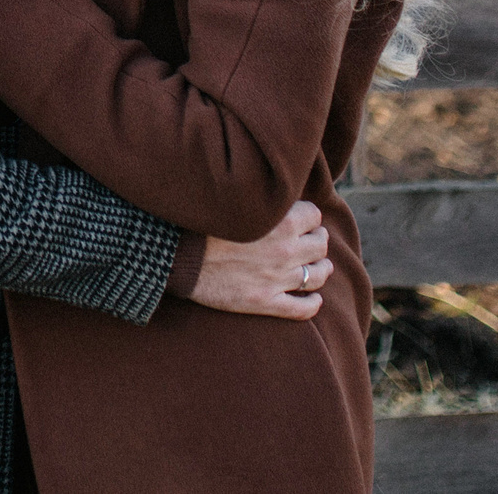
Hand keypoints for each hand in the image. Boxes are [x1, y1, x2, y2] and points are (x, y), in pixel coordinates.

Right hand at [178, 200, 331, 319]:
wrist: (176, 254)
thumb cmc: (201, 220)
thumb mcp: (236, 198)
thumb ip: (261, 196)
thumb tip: (273, 189)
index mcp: (282, 220)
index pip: (314, 215)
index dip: (307, 216)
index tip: (300, 218)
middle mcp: (285, 250)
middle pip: (320, 244)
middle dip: (317, 240)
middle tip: (311, 240)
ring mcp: (277, 278)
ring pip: (317, 275)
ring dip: (321, 269)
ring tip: (319, 267)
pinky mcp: (264, 302)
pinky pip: (302, 308)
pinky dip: (313, 304)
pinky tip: (314, 299)